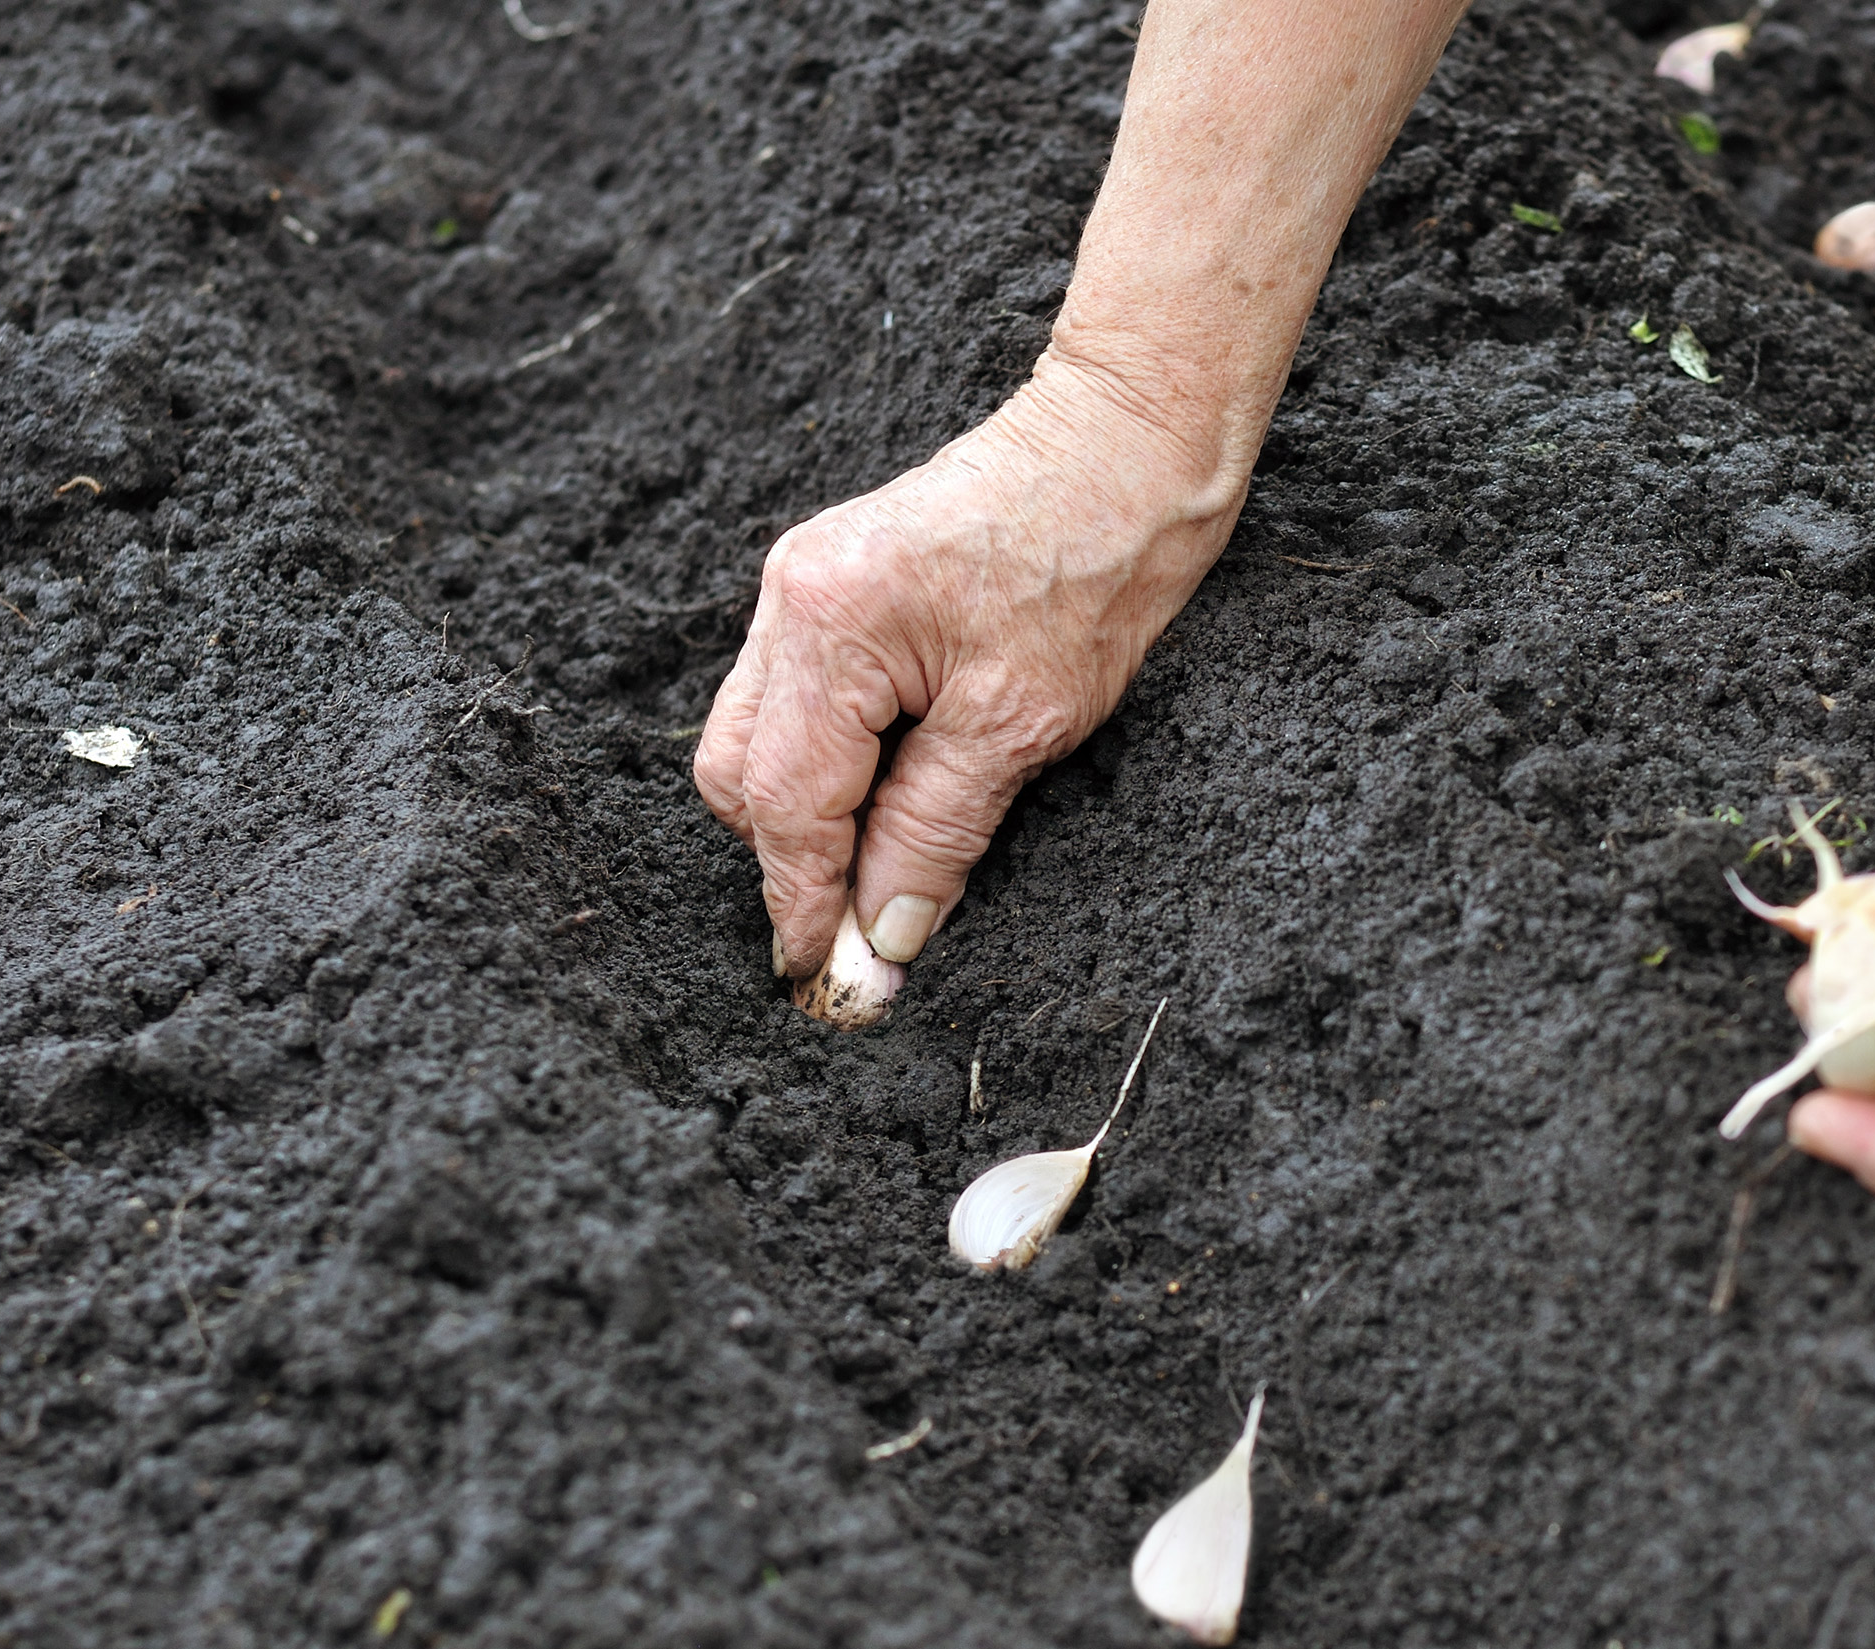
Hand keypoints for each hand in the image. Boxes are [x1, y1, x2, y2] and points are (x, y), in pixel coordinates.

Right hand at [692, 354, 1241, 997]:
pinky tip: (892, 798)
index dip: (803, 902)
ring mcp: (806, 586)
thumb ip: (935, 832)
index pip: (786, 804)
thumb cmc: (1095, 562)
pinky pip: (800, 702)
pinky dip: (832, 765)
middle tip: (860, 935)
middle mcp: (793, 600)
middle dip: (790, 862)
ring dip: (810, 817)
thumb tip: (882, 931)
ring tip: (883, 871)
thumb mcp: (1021, 723)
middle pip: (743, 775)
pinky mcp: (837, 586)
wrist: (1131, 442)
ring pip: (762, 741)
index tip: (828, 980)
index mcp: (828, 626)